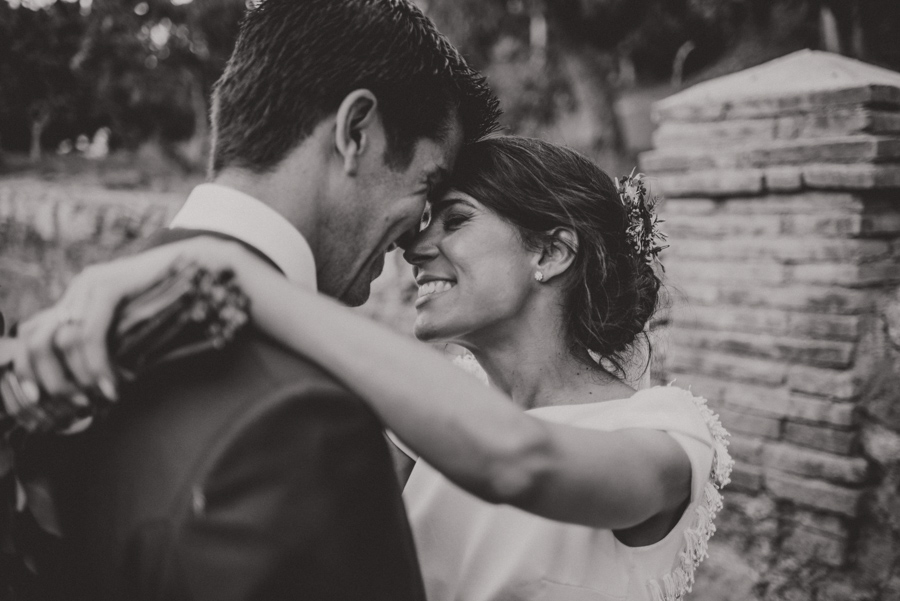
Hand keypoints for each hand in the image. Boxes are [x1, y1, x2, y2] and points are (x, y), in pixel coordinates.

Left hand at [7, 237, 249, 430]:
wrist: (204, 265)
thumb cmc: (176, 301)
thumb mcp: (135, 325)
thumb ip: (113, 344)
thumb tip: (94, 387)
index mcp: (79, 297)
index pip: (31, 335)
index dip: (28, 369)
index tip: (42, 400)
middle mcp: (78, 288)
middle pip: (35, 339)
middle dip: (51, 380)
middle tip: (78, 405)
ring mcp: (91, 283)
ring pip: (61, 341)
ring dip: (79, 377)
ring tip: (102, 396)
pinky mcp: (110, 285)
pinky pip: (91, 333)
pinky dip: (99, 364)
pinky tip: (114, 384)